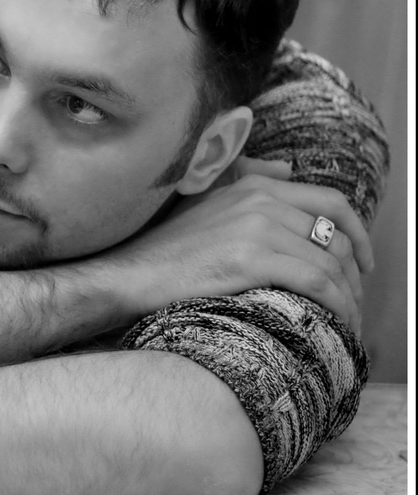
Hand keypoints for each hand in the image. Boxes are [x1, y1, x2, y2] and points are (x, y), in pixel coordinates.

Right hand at [105, 156, 371, 333]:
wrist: (131, 274)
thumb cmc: (166, 249)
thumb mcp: (206, 204)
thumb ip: (246, 182)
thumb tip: (285, 170)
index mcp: (253, 186)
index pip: (330, 201)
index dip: (358, 232)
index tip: (363, 261)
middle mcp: (260, 201)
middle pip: (338, 235)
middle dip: (356, 272)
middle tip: (355, 300)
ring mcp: (256, 229)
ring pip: (332, 262)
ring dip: (350, 296)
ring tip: (348, 321)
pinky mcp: (250, 260)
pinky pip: (317, 282)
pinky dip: (337, 305)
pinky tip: (337, 324)